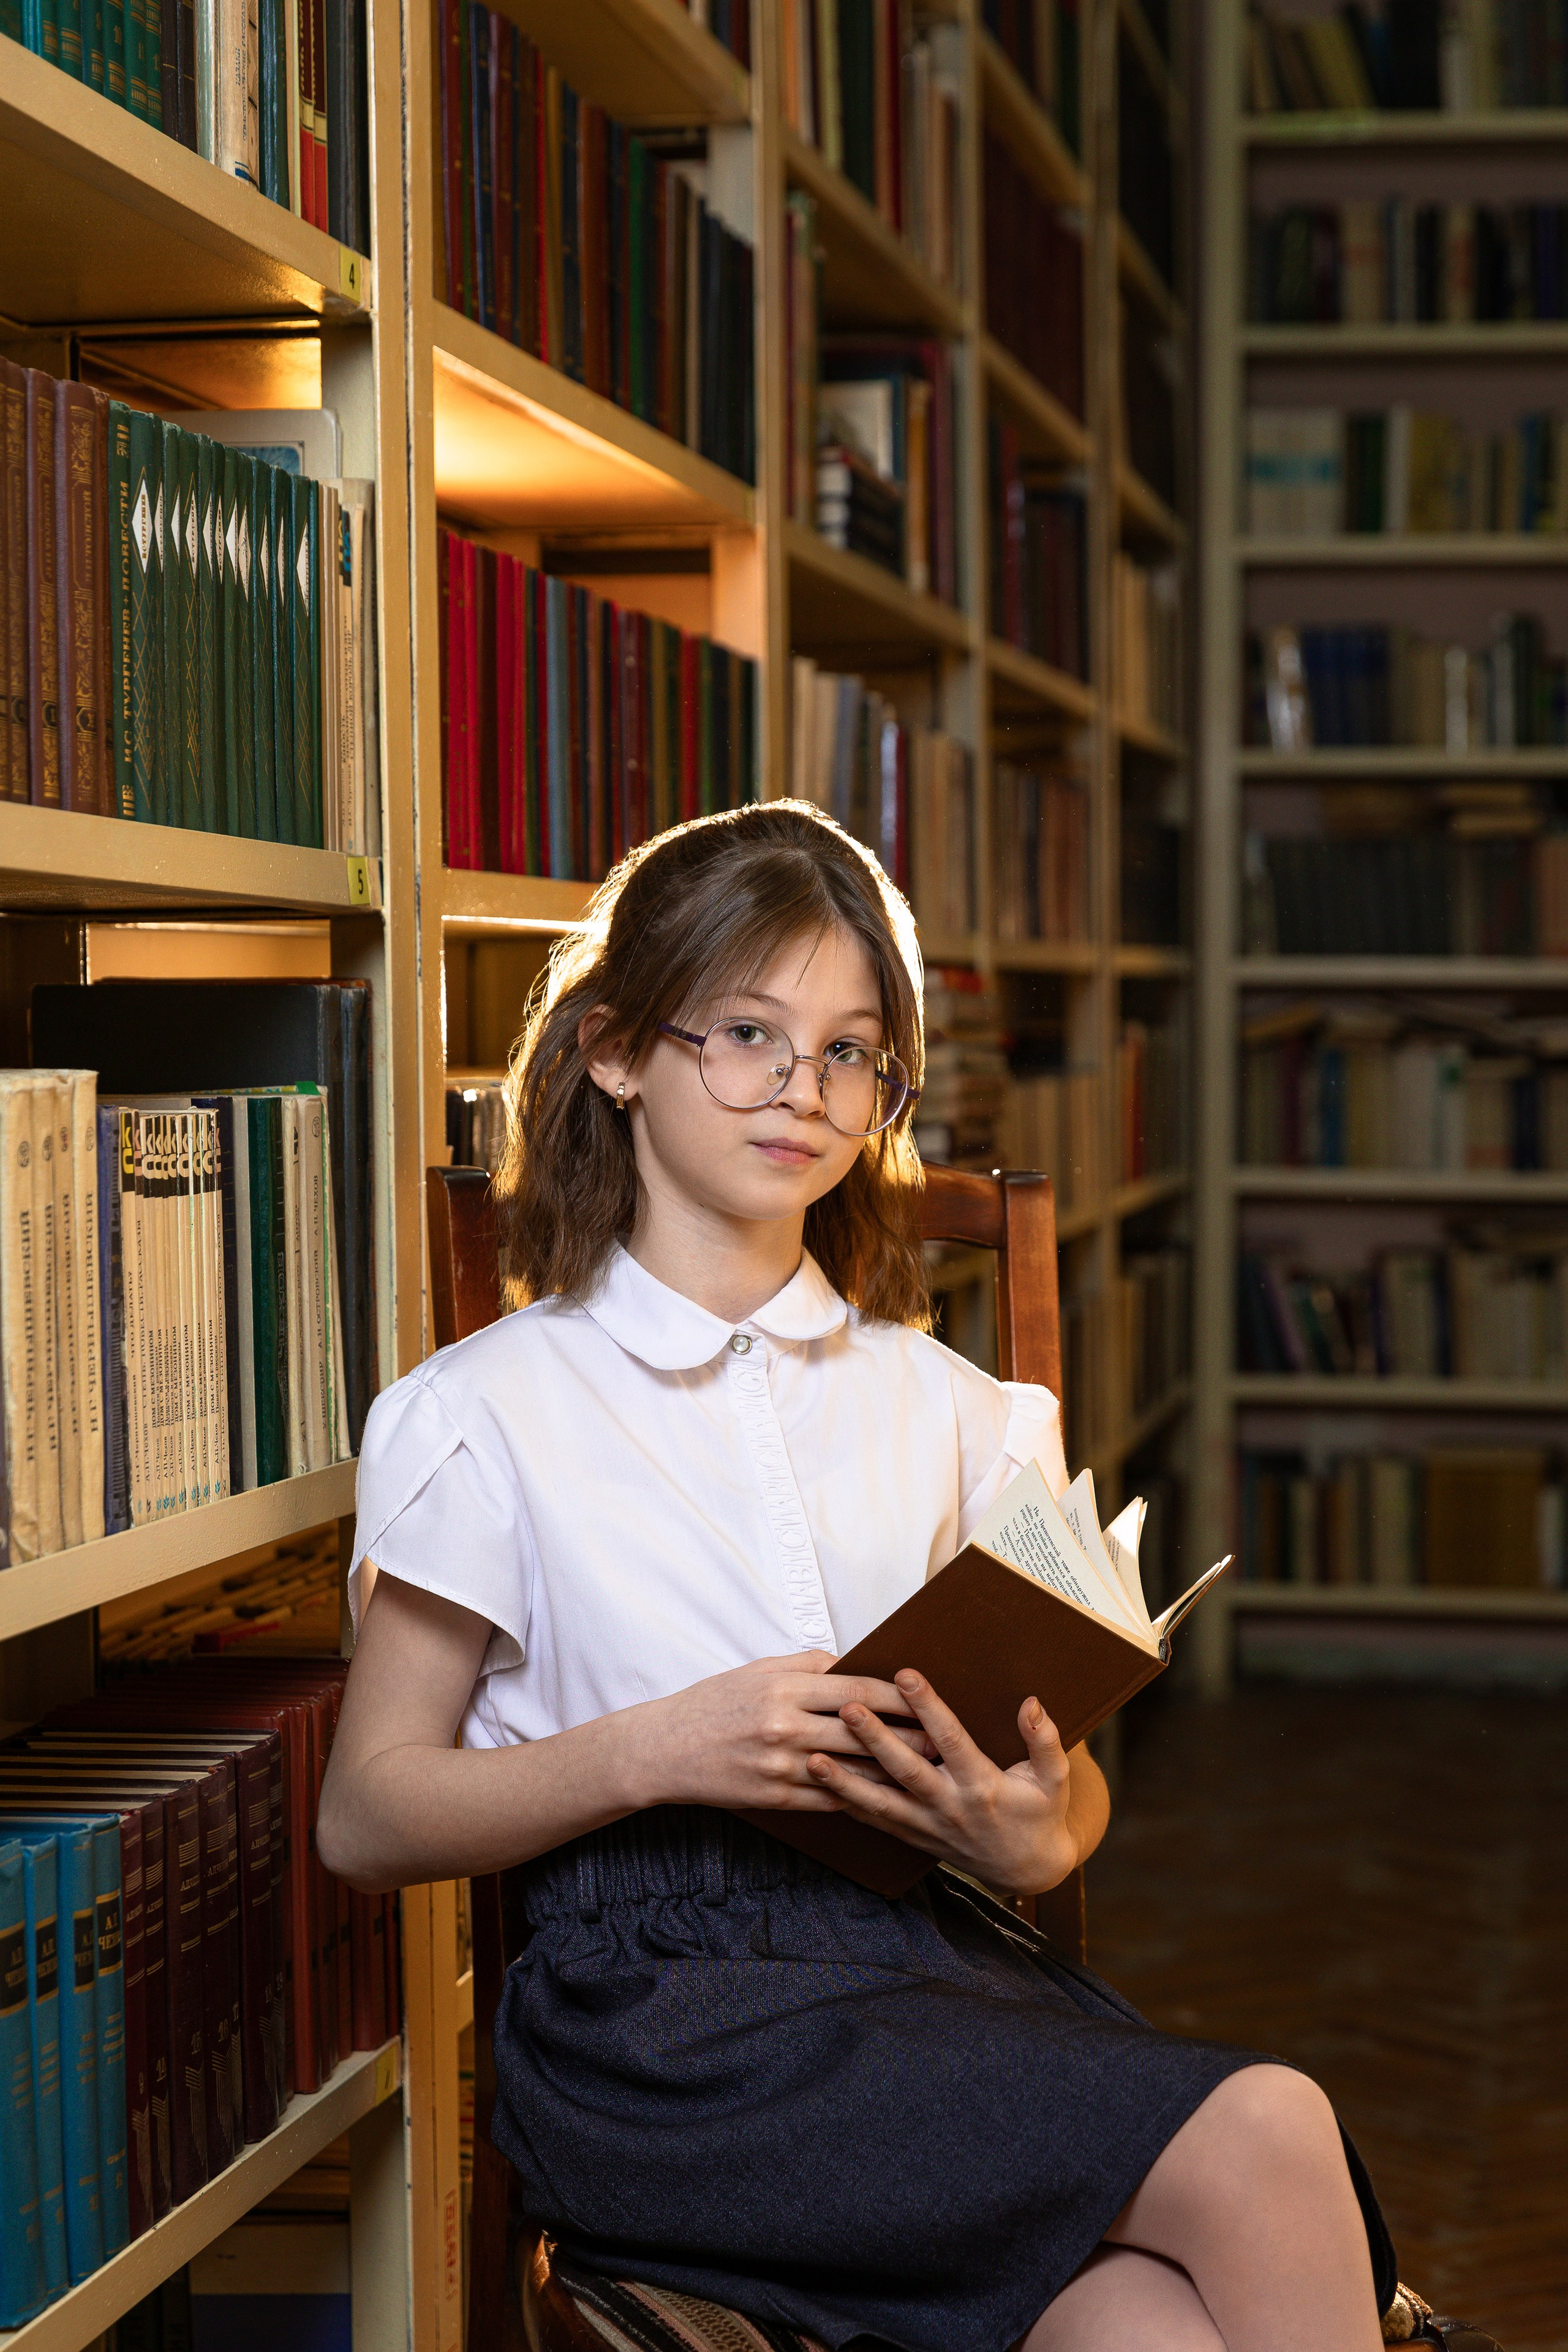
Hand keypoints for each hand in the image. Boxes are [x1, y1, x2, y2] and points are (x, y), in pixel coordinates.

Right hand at [646, 1653, 922, 1813]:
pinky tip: (885, 1797)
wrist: (666, 1749)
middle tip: (944, 1741)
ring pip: (852, 1770)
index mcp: (783, 1687)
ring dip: (892, 1772)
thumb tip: (854, 1664)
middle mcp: (784, 1726)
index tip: (926, 1697)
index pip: (857, 1690)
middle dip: (908, 1737)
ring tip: (927, 1772)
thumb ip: (809, 1665)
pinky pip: (830, 1798)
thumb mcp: (759, 1670)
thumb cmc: (714, 1702)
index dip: (898, 1695)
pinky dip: (860, 1796)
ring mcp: (780, 1766)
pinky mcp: (776, 1797)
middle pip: (863, 1733)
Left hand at [807, 1671, 1081, 1894]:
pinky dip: (848, 1806)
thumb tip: (1031, 1703)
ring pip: (881, 1802)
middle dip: (875, 1739)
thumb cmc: (1041, 1814)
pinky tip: (820, 1788)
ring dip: (846, 1781)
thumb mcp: (1054, 1779)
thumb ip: (1045, 1741)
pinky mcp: (915, 1838)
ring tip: (813, 1758)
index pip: (951, 1740)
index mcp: (983, 1786)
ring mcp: (929, 1827)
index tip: (906, 1675)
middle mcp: (951, 1807)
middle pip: (906, 1770)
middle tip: (847, 1708)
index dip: (929, 1707)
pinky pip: (877, 1823)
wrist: (1028, 1868)